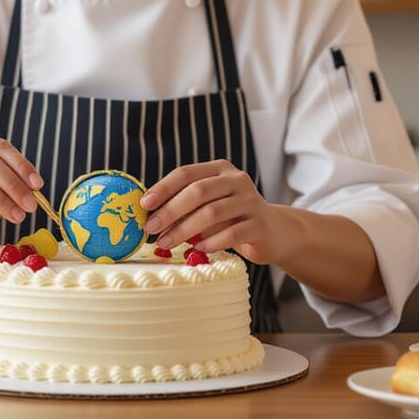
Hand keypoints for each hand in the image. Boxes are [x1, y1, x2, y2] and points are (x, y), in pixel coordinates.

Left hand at [140, 159, 291, 264]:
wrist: (273, 232)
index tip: (144, 205)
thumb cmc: (231, 218)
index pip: (186, 173)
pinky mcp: (260, 225)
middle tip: (150, 228)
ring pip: (212, 213)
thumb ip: (185, 204)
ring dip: (184, 230)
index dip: (163, 188)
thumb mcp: (209, 204)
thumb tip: (148, 214)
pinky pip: (230, 234)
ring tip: (166, 243)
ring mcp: (251, 201)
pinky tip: (197, 249)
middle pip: (198, 191)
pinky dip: (210, 243)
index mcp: (220, 169)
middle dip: (170, 211)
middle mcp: (237, 180)